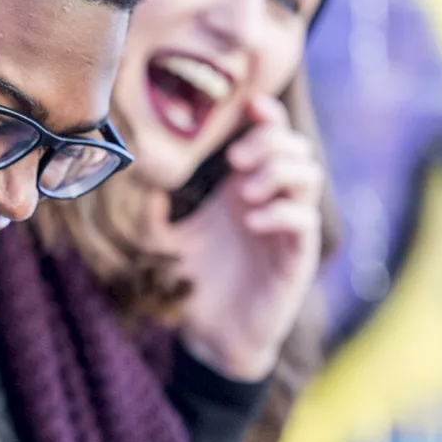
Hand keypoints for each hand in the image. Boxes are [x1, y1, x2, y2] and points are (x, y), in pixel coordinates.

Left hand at [161, 94, 323, 381]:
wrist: (212, 337)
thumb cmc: (193, 285)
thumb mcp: (161, 241)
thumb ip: (148, 210)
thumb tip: (133, 175)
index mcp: (242, 187)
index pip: (269, 134)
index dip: (265, 114)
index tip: (247, 104)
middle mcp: (271, 200)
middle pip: (293, 146)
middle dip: (269, 142)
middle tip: (234, 160)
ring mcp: (288, 227)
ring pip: (308, 175)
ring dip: (278, 173)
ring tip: (244, 194)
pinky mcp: (297, 257)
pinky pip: (305, 220)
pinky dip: (282, 211)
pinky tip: (253, 221)